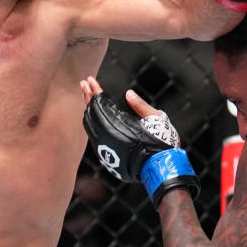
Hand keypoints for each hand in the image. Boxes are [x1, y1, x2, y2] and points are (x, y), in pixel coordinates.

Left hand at [80, 76, 198, 206]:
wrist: (161, 166)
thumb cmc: (162, 142)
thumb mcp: (155, 118)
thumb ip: (140, 105)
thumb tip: (128, 94)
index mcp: (119, 125)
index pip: (99, 104)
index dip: (95, 91)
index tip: (90, 81)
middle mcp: (108, 137)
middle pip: (91, 113)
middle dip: (87, 97)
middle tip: (84, 84)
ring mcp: (106, 147)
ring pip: (90, 125)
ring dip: (88, 109)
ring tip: (86, 96)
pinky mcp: (107, 155)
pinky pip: (94, 136)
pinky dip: (91, 122)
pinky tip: (92, 115)